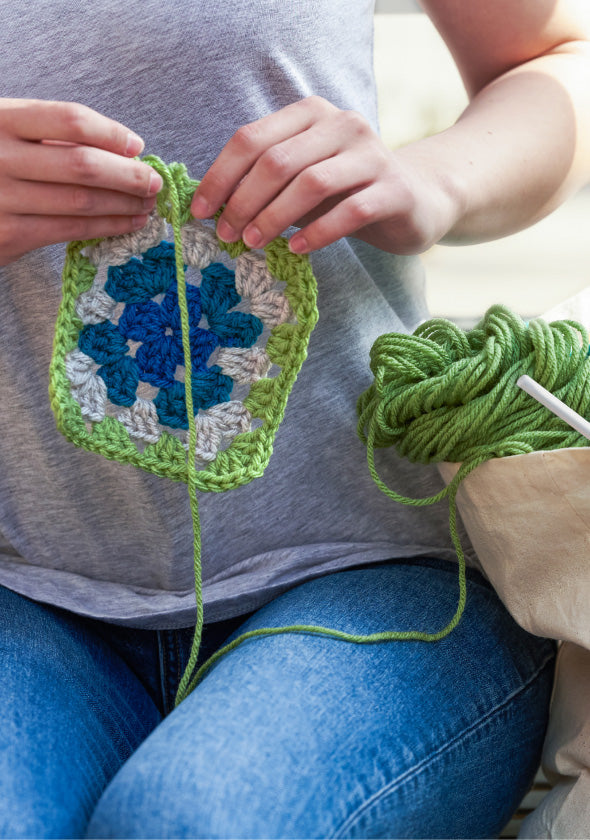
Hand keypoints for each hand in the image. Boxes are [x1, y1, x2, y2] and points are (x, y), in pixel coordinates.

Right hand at [0, 98, 162, 265]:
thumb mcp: (5, 136)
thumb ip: (49, 139)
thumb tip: (121, 151)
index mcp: (0, 120)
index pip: (69, 119)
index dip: (110, 133)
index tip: (137, 146)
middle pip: (82, 164)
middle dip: (128, 175)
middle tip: (154, 181)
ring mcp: (3, 198)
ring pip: (81, 201)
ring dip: (124, 204)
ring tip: (147, 203)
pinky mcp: (8, 236)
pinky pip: (70, 230)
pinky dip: (107, 227)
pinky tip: (128, 222)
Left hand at [190, 96, 461, 255]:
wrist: (415, 200)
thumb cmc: (345, 192)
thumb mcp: (301, 180)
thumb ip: (265, 184)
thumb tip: (212, 208)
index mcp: (311, 115)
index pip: (251, 139)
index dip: (220, 177)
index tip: (199, 212)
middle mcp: (342, 125)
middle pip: (277, 161)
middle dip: (243, 201)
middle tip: (227, 235)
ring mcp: (371, 155)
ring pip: (311, 183)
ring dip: (274, 216)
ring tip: (254, 243)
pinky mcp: (394, 190)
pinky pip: (349, 211)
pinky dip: (317, 232)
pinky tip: (296, 250)